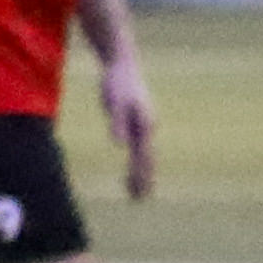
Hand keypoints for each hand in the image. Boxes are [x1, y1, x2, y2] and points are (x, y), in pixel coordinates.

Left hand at [97, 53, 157, 198]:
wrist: (121, 63)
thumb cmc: (116, 82)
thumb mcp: (113, 102)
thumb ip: (117, 123)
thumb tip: (119, 144)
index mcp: (144, 124)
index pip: (143, 157)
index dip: (140, 175)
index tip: (138, 193)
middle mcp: (148, 126)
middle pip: (147, 158)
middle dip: (144, 179)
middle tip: (139, 199)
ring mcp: (145, 124)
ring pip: (145, 154)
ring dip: (142, 172)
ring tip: (136, 192)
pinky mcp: (138, 121)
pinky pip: (140, 146)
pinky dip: (137, 160)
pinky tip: (133, 167)